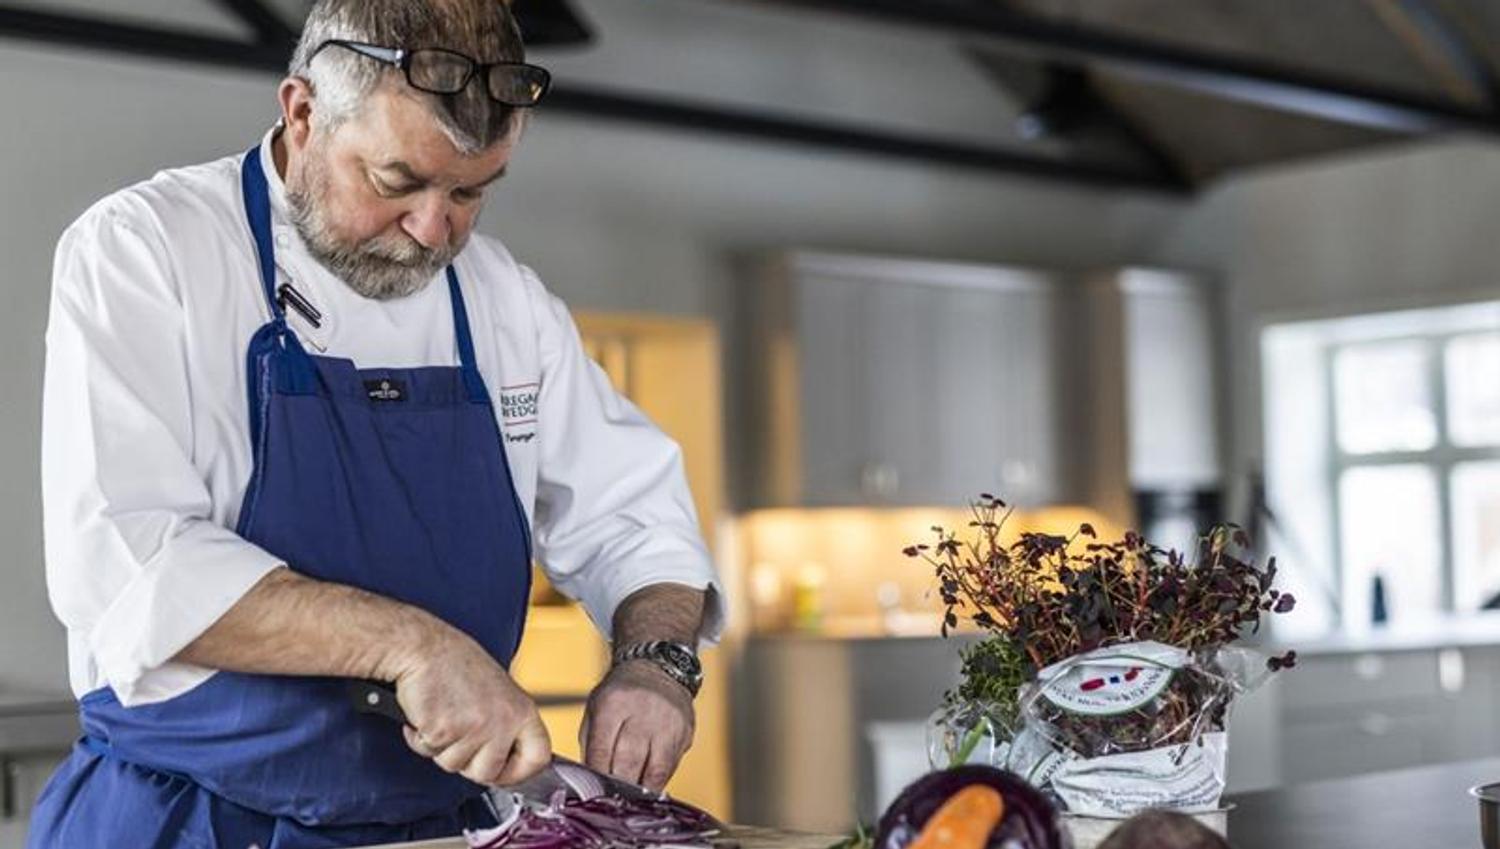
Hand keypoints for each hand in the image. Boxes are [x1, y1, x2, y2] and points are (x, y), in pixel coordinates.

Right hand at [391, 625, 551, 786]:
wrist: (424, 647)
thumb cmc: (456, 662)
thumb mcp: (499, 690)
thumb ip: (507, 722)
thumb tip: (508, 757)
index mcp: (522, 710)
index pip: (539, 757)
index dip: (520, 771)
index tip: (505, 772)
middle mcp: (503, 720)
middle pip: (489, 772)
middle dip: (468, 763)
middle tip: (458, 736)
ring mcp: (475, 728)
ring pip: (455, 765)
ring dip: (442, 748)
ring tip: (443, 715)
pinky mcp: (444, 731)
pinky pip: (430, 753)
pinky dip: (420, 739)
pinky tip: (426, 715)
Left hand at [580, 659, 694, 790]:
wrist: (656, 669)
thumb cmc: (621, 693)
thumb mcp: (596, 708)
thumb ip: (591, 744)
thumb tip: (591, 780)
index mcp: (614, 703)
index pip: (602, 750)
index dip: (596, 775)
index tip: (593, 790)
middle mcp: (643, 711)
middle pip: (629, 761)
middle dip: (618, 784)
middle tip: (611, 796)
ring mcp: (668, 722)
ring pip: (654, 769)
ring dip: (640, 788)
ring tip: (630, 795)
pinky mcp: (685, 732)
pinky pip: (671, 766)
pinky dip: (657, 780)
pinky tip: (647, 783)